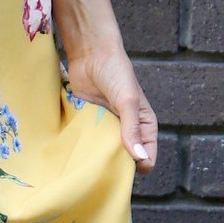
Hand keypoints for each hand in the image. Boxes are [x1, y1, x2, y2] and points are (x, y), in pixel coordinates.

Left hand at [62, 43, 157, 173]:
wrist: (90, 54)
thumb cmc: (116, 73)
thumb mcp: (127, 101)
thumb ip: (132, 129)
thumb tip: (140, 158)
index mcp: (144, 127)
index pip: (147, 159)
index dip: (138, 167)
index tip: (121, 168)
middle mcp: (127, 131)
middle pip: (125, 160)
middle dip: (116, 167)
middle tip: (102, 168)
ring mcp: (108, 129)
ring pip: (105, 154)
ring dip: (98, 159)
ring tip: (87, 162)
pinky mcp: (90, 124)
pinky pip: (89, 143)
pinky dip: (84, 148)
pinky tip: (76, 152)